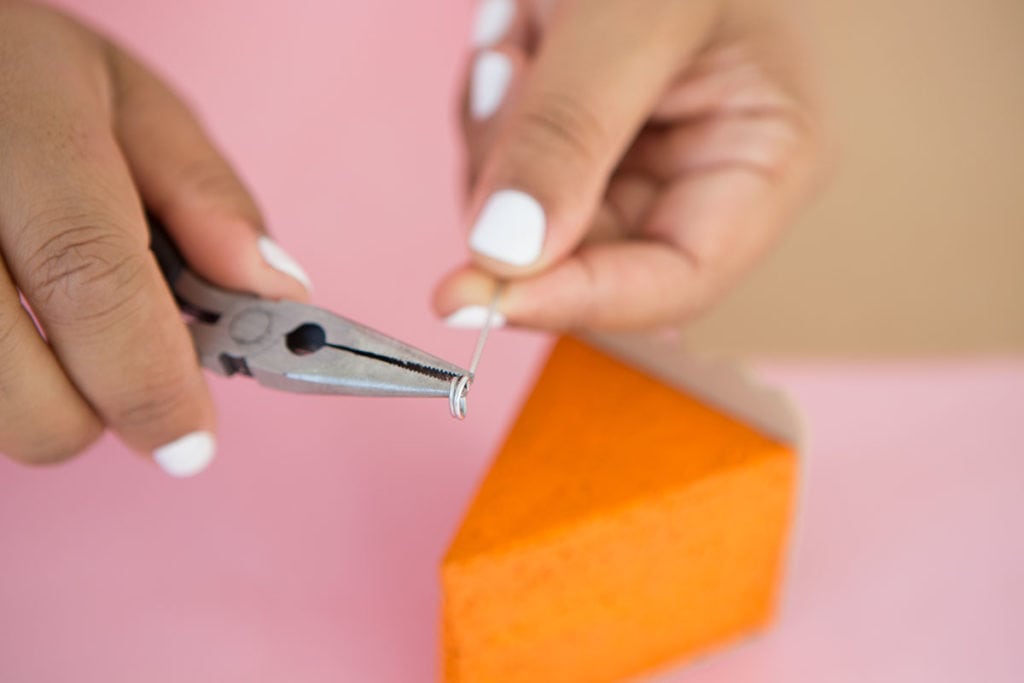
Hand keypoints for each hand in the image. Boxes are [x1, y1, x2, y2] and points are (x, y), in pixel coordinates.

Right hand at [0, 3, 310, 473]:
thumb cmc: (25, 76)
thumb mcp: (129, 100)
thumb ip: (205, 195)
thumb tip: (277, 295)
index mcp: (24, 136)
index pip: (91, 283)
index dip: (150, 383)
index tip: (190, 443)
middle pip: (23, 389)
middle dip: (95, 413)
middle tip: (125, 373)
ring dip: (38, 398)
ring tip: (52, 319)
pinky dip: (3, 380)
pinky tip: (9, 318)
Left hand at [435, 0, 825, 329]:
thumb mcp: (637, 17)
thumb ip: (572, 134)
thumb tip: (505, 255)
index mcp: (762, 159)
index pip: (673, 281)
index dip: (574, 302)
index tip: (472, 294)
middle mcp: (702, 176)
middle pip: (585, 254)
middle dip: (518, 189)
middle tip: (502, 81)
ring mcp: (639, 160)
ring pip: (531, 217)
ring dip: (500, 135)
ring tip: (526, 39)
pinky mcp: (586, 138)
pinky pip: (510, 165)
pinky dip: (493, 109)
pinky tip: (520, 41)